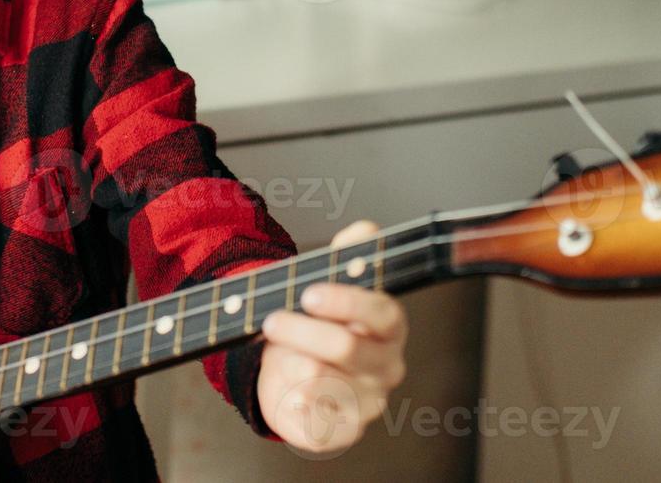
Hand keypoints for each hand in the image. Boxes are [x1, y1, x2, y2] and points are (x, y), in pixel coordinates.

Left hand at [255, 219, 406, 456]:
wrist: (300, 374)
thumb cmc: (320, 324)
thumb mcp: (331, 285)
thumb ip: (349, 255)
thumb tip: (366, 230)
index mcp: (389, 327)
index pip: (382, 313)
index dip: (347, 302)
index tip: (309, 294)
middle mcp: (385, 366)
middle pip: (347, 349)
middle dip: (303, 332)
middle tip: (272, 321)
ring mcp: (367, 402)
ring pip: (324, 384)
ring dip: (290, 364)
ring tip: (276, 353)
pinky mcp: (343, 430)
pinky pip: (316, 421)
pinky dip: (294, 403)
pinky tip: (286, 391)